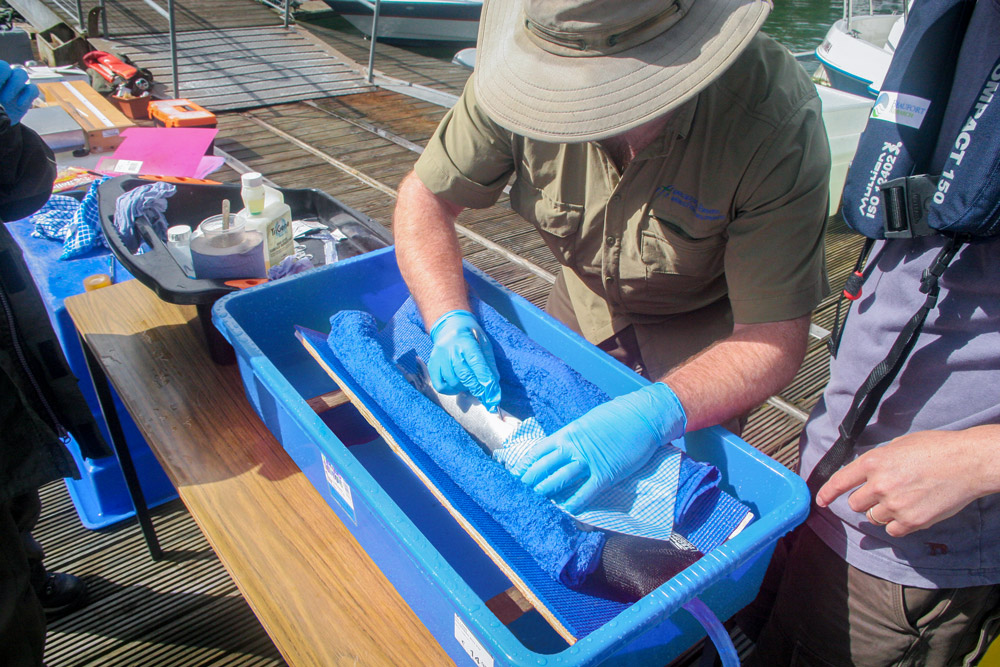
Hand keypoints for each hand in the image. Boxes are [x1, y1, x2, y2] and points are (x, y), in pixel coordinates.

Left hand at [0, 61, 38, 125]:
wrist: (1, 124)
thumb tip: (1, 102)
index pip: (0, 67)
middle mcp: (4, 78)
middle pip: (6, 66)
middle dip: (2, 77)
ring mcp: (16, 86)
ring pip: (21, 74)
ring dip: (14, 85)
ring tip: (6, 99)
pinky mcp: (26, 96)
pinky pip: (32, 89)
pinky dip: (27, 96)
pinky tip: (19, 105)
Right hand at [428, 309, 500, 409]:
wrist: (449, 326)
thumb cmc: (471, 336)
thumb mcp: (484, 344)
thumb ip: (489, 364)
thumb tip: (493, 386)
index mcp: (466, 341)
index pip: (477, 364)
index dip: (485, 381)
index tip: (493, 396)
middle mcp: (450, 349)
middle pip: (464, 375)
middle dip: (477, 389)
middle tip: (484, 395)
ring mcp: (439, 358)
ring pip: (453, 383)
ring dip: (464, 388)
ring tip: (470, 383)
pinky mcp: (432, 365)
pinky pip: (440, 386)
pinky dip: (450, 390)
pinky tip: (457, 385)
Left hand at [512, 382, 686, 513]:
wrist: (641, 416)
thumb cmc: (616, 416)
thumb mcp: (588, 421)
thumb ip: (574, 435)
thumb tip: (565, 445)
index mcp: (568, 433)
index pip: (539, 450)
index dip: (526, 463)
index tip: (517, 472)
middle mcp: (574, 447)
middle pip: (545, 466)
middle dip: (531, 480)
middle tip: (521, 490)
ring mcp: (589, 461)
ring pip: (561, 479)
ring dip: (547, 491)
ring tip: (536, 499)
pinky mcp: (605, 474)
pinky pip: (586, 492)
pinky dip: (575, 502)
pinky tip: (566, 509)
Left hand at [816, 427, 999, 536]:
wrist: (967, 462)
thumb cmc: (937, 449)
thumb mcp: (899, 446)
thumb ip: (878, 461)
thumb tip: (867, 472)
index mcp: (873, 462)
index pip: (839, 481)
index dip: (827, 493)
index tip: (821, 501)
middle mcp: (879, 485)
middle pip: (855, 504)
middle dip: (865, 500)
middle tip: (883, 494)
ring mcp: (895, 505)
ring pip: (873, 518)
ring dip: (882, 512)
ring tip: (903, 499)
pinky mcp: (912, 521)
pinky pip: (892, 530)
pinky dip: (898, 525)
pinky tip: (911, 511)